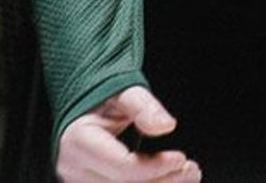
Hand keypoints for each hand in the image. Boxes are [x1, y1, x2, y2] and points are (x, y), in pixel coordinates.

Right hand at [56, 86, 201, 181]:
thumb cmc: (103, 99)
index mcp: (79, 142)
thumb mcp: (124, 92)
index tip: (181, 159)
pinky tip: (167, 182)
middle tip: (192, 170)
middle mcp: (74, 168)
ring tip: (186, 176)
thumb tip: (166, 125)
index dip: (155, 167)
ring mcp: (79, 182)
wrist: (82, 109)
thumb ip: (144, 107)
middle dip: (164, 181)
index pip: (123, 167)